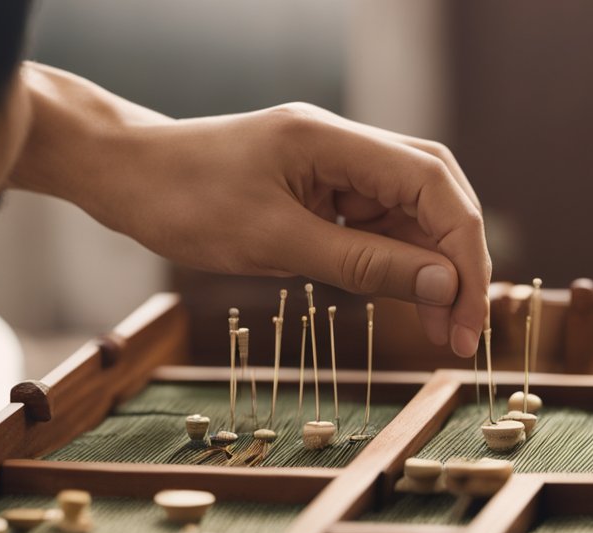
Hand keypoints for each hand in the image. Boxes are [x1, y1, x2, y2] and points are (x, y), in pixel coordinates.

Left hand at [10, 66, 489, 355]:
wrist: (123, 177)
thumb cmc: (184, 201)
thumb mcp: (275, 243)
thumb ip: (364, 263)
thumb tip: (444, 285)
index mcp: (335, 141)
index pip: (434, 186)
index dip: (464, 252)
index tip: (469, 316)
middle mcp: (344, 146)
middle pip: (433, 195)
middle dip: (457, 262)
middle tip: (463, 331)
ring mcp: (332, 166)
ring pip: (408, 214)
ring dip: (428, 269)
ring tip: (439, 330)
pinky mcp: (317, 190)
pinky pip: (373, 224)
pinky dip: (392, 262)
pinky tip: (400, 298)